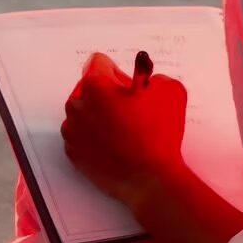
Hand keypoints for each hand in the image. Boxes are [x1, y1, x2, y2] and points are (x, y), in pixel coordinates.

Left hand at [60, 52, 187, 210]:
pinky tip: (114, 146)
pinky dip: (93, 137)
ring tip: (122, 132)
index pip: (99, 62)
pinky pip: (80, 135)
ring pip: (83, 112)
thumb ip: (152, 77)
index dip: (117, 73)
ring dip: (98, 115)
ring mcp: (72, 131)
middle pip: (88, 87)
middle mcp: (77, 105)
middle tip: (127, 110)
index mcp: (96, 86)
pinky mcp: (73, 153)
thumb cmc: (159, 135)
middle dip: (105, 93)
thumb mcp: (170, 90)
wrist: (150, 180)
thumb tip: (145, 80)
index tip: (127, 87)